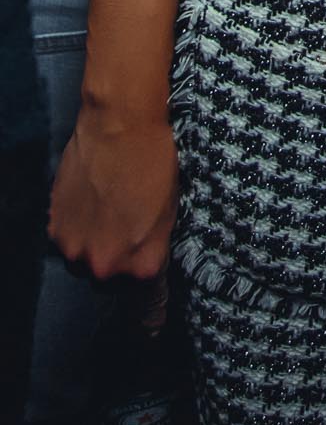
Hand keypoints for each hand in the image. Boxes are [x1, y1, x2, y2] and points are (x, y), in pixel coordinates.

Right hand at [48, 105, 178, 280]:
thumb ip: (153, 245)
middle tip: (125, 225)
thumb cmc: (156, 161)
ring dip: (93, 241)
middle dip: (117, 257)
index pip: (146, 295)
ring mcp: (77, 248)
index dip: (149, 293)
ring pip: (84, 258)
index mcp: (143, 263)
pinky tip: (90, 200)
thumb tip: (145, 260)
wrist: (121, 125)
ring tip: (106, 208)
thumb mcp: (171, 209)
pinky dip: (77, 225)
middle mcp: (106, 264)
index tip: (148, 299)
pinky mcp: (56, 229)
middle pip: (110, 277)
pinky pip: (68, 238)